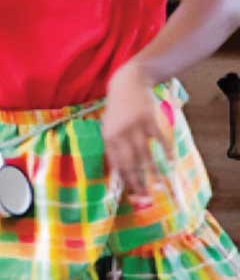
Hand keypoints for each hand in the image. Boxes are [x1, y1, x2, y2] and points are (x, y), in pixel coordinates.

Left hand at [103, 62, 171, 198]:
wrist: (127, 83)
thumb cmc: (117, 109)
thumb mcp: (109, 126)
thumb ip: (113, 146)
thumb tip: (119, 171)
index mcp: (107, 136)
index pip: (116, 162)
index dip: (124, 179)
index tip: (131, 194)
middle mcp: (120, 133)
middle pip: (130, 162)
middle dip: (138, 181)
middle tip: (145, 196)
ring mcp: (135, 126)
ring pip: (145, 154)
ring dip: (153, 171)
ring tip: (159, 185)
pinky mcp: (149, 119)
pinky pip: (159, 140)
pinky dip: (166, 152)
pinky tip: (172, 162)